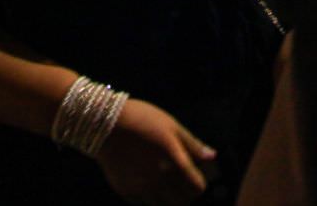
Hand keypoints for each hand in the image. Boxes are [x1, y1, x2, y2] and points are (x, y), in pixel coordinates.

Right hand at [95, 98, 216, 205]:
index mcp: (174, 161)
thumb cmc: (142, 119)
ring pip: (163, 205)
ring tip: (168, 187)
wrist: (104, 123)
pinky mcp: (125, 190)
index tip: (197, 179)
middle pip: (182, 200)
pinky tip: (149, 186)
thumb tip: (212, 157)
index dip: (200, 185)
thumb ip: (192, 144)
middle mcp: (159, 178)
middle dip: (187, 194)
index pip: (196, 187)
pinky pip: (143, 203)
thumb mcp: (171, 125)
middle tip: (184, 184)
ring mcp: (141, 187)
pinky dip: (150, 199)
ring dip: (170, 199)